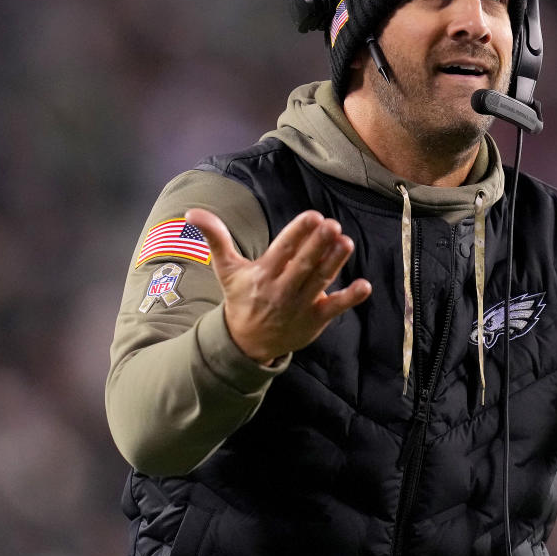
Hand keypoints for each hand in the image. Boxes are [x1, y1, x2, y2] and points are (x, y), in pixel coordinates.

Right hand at [186, 208, 371, 364]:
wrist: (247, 342)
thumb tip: (191, 213)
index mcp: (262, 274)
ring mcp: (299, 305)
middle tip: (332, 225)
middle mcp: (281, 289)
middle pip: (303, 264)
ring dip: (334, 262)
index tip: (313, 216)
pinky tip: (364, 285)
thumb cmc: (241, 298)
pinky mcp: (315, 319)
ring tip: (346, 242)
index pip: (283, 250)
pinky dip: (350, 298)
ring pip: (319, 281)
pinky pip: (335, 307)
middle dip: (318, 244)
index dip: (298, 232)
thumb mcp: (226, 269)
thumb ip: (216, 238)